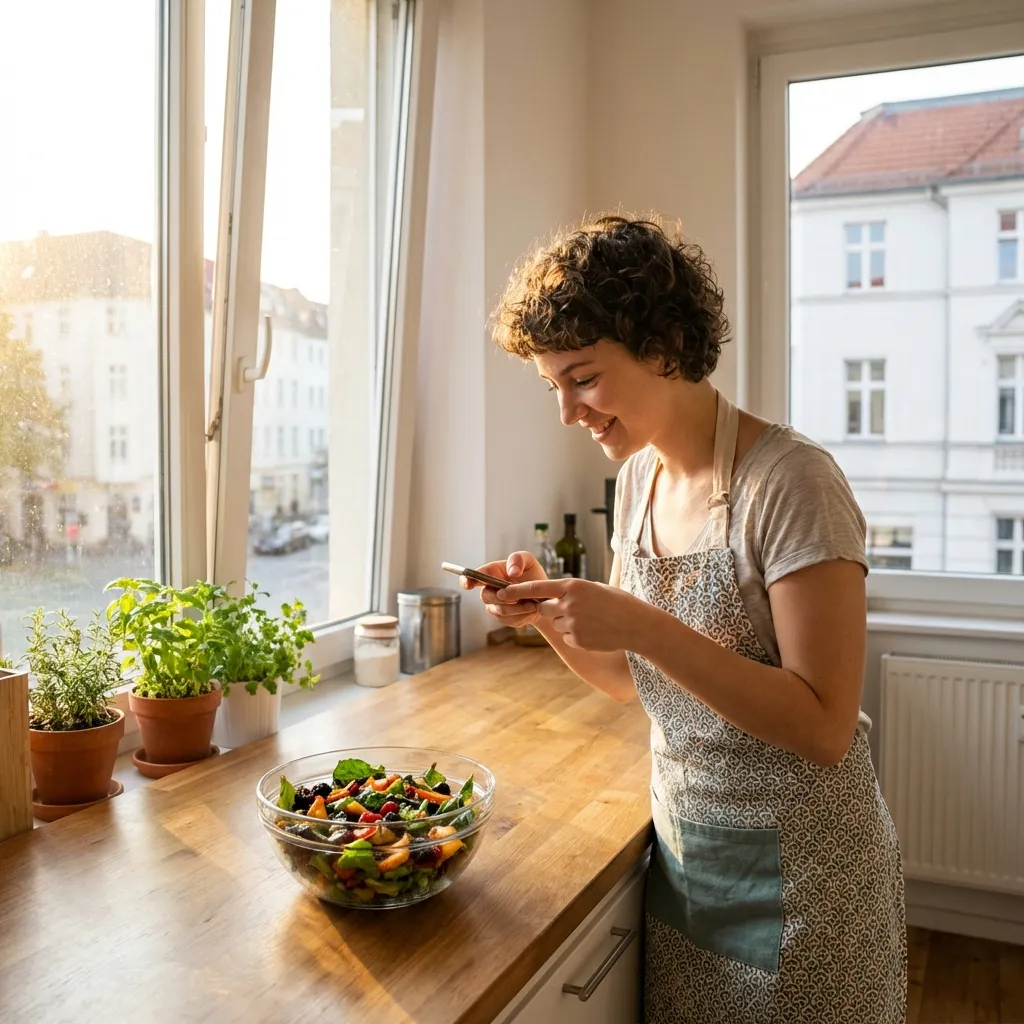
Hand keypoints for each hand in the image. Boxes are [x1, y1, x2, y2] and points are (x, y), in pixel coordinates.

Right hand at [459, 551, 547, 628]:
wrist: (545, 596)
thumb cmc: (533, 575)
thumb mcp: (529, 561)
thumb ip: (518, 559)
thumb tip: (511, 572)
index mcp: (492, 573)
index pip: (473, 577)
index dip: (467, 580)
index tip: (468, 584)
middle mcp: (490, 590)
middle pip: (485, 596)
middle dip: (502, 597)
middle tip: (519, 597)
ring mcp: (495, 606)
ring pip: (499, 610)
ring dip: (517, 608)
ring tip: (533, 604)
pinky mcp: (505, 619)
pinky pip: (509, 620)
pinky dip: (522, 616)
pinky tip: (532, 610)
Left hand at [500, 577, 654, 651]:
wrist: (637, 625)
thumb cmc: (617, 602)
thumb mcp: (593, 588)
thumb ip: (570, 591)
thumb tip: (550, 596)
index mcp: (572, 586)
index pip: (536, 587)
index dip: (516, 591)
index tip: (500, 592)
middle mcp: (569, 604)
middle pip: (543, 608)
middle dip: (550, 609)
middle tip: (571, 608)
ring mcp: (572, 624)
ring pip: (556, 623)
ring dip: (566, 622)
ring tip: (590, 620)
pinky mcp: (576, 640)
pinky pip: (566, 637)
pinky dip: (576, 635)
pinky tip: (594, 631)